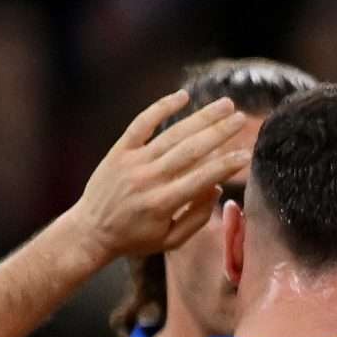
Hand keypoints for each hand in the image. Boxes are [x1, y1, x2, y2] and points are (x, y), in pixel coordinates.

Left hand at [66, 91, 250, 264]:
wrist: (91, 230)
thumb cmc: (135, 239)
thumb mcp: (170, 240)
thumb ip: (196, 217)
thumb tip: (215, 188)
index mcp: (163, 203)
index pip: (201, 178)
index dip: (226, 165)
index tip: (246, 155)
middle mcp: (149, 178)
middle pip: (191, 150)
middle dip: (219, 132)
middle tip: (241, 119)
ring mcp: (133, 161)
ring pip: (173, 134)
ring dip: (201, 117)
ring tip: (225, 105)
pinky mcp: (120, 150)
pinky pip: (142, 124)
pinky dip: (161, 107)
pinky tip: (183, 96)